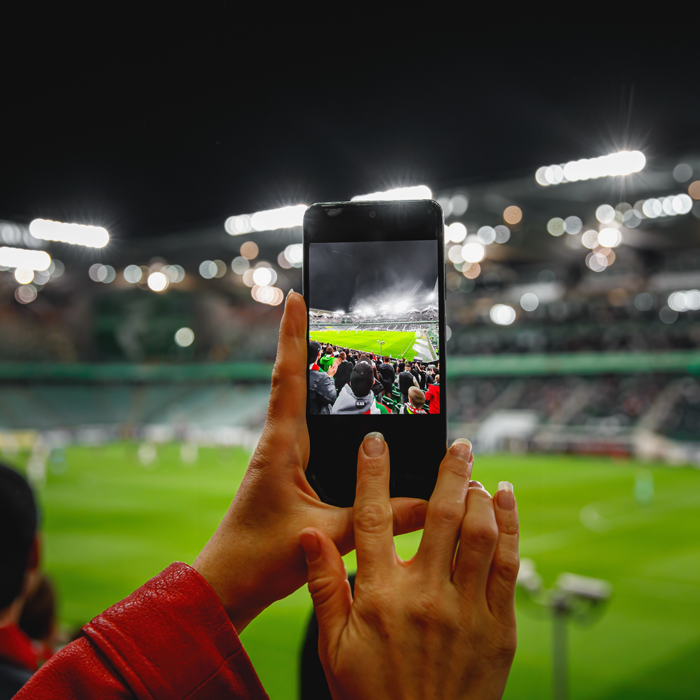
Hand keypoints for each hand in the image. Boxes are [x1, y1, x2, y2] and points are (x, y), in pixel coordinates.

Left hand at [193, 292, 427, 631]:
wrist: (228, 584)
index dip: (292, 335)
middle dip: (306, 342)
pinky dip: (322, 411)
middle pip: (293, 380)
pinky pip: (308, 431)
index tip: (295, 297)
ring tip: (338, 344)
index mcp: (280, 446)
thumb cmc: (262, 558)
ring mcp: (282, 456)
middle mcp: (279, 443)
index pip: (287, 378)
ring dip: (313, 373)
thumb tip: (430, 502)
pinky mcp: (289, 471)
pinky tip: (346, 413)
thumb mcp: (328, 535)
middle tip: (327, 309)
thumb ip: (379, 519)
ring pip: (300, 403)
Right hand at [301, 434, 518, 699]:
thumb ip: (323, 585)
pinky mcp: (497, 626)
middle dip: (451, 471)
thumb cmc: (371, 693)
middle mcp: (426, 596)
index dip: (372, 473)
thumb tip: (310, 535)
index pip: (373, 518)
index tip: (377, 441)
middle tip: (459, 444)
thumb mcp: (334, 644)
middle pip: (441, 515)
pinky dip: (509, 526)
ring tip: (478, 474)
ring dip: (482, 495)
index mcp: (380, 596)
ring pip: (480, 534)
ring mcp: (466, 610)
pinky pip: (508, 564)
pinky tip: (506, 502)